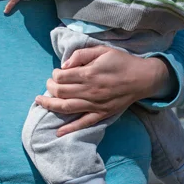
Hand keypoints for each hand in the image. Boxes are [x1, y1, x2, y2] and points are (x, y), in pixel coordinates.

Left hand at [36, 45, 170, 135]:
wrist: (143, 78)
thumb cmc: (122, 62)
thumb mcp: (102, 50)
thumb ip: (81, 54)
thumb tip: (64, 65)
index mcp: (89, 73)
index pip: (61, 77)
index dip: (54, 74)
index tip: (57, 73)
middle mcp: (90, 91)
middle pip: (60, 92)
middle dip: (49, 87)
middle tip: (49, 84)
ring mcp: (95, 105)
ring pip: (66, 107)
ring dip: (50, 105)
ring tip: (40, 101)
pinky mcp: (101, 114)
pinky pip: (83, 123)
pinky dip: (70, 129)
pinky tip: (58, 132)